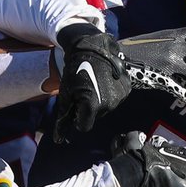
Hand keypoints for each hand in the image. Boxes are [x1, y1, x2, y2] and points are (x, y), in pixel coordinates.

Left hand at [52, 24, 130, 142]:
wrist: (91, 46)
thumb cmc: (74, 71)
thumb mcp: (65, 95)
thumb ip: (63, 119)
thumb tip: (58, 140)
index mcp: (92, 106)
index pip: (84, 126)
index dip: (77, 117)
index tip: (75, 103)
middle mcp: (109, 104)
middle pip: (96, 117)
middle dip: (88, 108)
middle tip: (83, 89)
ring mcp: (120, 96)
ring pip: (106, 109)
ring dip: (99, 101)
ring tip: (93, 82)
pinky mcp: (126, 89)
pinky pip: (115, 99)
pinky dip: (109, 93)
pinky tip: (103, 80)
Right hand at [117, 25, 185, 101]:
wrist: (117, 58)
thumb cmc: (132, 48)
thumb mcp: (154, 38)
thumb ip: (169, 41)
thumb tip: (181, 46)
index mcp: (173, 35)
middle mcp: (177, 47)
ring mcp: (174, 64)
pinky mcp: (168, 80)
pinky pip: (184, 90)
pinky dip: (184, 94)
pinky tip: (183, 95)